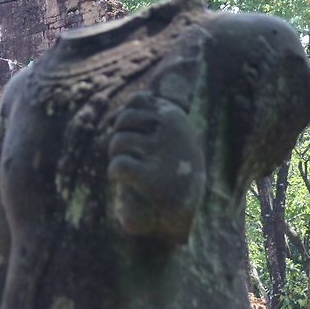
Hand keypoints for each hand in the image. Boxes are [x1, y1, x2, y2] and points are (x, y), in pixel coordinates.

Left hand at [107, 91, 204, 242]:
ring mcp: (162, 152)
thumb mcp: (178, 137)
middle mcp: (171, 130)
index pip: (138, 100)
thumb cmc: (181, 174)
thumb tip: (142, 96)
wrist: (195, 213)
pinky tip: (121, 180)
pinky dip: (115, 173)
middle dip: (119, 137)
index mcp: (177, 117)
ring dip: (115, 156)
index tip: (131, 135)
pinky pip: (118, 164)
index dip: (127, 117)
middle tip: (127, 156)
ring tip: (126, 169)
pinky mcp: (151, 177)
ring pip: (118, 141)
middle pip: (124, 120)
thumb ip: (161, 116)